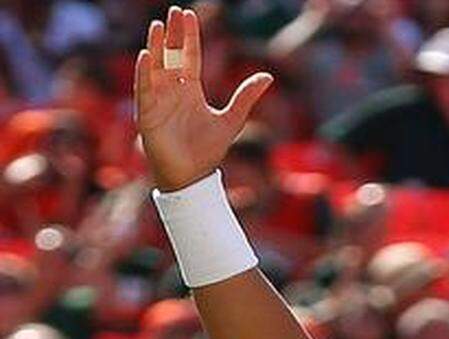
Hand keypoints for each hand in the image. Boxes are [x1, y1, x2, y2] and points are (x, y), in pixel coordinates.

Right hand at [134, 6, 272, 191]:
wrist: (193, 176)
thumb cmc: (208, 149)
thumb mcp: (231, 119)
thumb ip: (246, 96)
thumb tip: (268, 75)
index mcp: (190, 89)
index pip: (189, 56)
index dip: (189, 37)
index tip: (188, 14)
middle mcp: (172, 91)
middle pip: (171, 56)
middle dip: (171, 35)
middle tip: (172, 12)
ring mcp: (158, 101)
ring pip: (155, 68)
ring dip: (155, 47)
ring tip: (157, 27)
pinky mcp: (148, 115)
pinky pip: (144, 89)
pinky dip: (144, 73)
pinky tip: (146, 56)